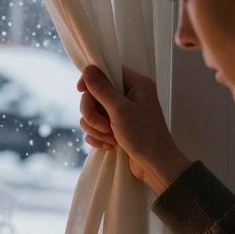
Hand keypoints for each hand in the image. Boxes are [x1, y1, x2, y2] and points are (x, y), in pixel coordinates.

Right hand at [77, 65, 190, 193]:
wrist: (154, 165)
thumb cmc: (143, 135)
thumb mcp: (120, 110)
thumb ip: (102, 89)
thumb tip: (88, 68)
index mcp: (136, 84)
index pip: (107, 71)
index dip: (91, 81)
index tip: (80, 90)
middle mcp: (129, 95)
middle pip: (95, 95)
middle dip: (93, 114)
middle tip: (104, 127)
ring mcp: (122, 113)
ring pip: (92, 113)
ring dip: (96, 128)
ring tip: (110, 139)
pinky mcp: (116, 128)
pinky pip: (95, 127)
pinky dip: (98, 137)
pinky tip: (109, 145)